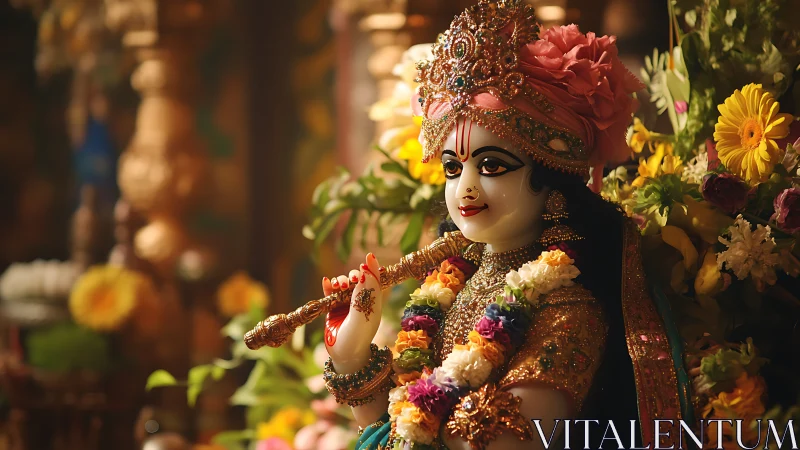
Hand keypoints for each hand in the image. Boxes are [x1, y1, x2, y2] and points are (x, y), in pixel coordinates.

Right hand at [323, 253, 383, 372]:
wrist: (343, 356)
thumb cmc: (356, 339)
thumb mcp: (361, 317)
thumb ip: (363, 295)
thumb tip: (365, 272)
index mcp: (374, 304)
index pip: (375, 281)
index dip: (372, 268)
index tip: (369, 257)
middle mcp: (361, 302)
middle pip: (359, 280)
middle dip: (354, 275)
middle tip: (351, 279)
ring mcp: (347, 305)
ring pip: (344, 285)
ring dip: (340, 281)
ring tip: (337, 285)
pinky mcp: (334, 309)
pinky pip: (331, 293)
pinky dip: (329, 286)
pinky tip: (327, 282)